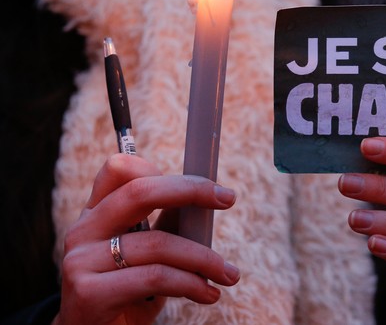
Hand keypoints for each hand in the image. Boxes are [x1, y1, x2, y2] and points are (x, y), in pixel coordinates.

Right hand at [53, 153, 239, 324]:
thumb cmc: (129, 294)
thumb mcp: (147, 254)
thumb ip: (166, 225)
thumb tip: (206, 199)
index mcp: (96, 213)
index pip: (119, 168)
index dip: (161, 167)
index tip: (202, 184)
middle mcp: (83, 230)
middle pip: (139, 191)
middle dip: (191, 191)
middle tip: (228, 198)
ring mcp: (80, 260)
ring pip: (158, 243)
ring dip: (204, 258)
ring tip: (228, 274)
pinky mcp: (88, 292)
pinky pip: (155, 277)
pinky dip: (191, 284)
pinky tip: (208, 294)